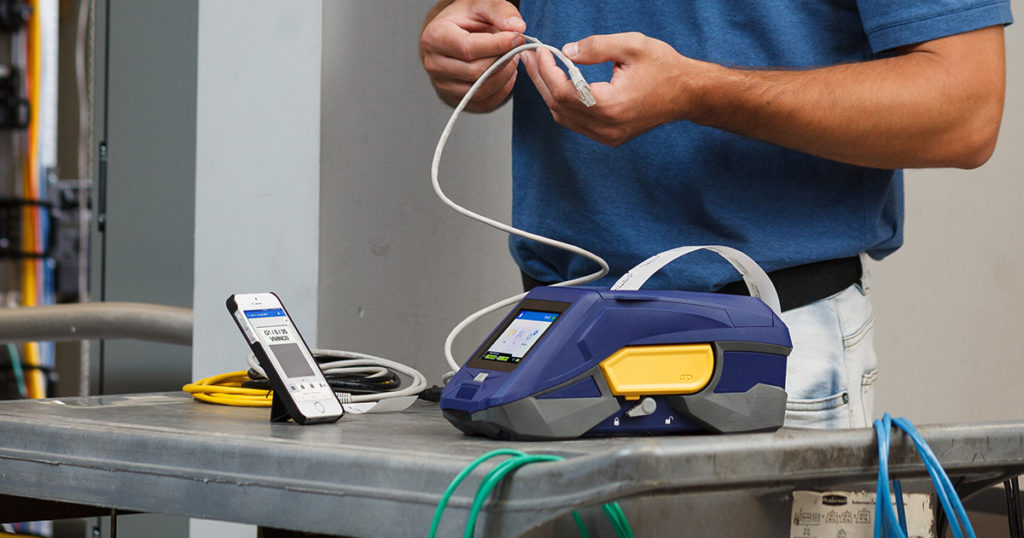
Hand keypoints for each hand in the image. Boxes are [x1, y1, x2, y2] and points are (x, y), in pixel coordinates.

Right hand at [420, 0, 526, 111]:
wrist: (457, 34)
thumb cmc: (467, 19)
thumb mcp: (482, 4)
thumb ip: (501, 11)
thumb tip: (517, 28)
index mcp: (435, 37)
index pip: (468, 49)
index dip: (497, 46)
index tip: (517, 38)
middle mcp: (434, 63)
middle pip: (475, 72)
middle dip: (502, 61)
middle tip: (516, 49)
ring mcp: (442, 84)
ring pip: (480, 90)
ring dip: (503, 77)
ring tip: (511, 60)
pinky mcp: (455, 99)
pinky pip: (483, 103)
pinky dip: (501, 91)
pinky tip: (506, 74)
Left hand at [522, 32, 709, 145]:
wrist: (688, 93)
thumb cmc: (665, 68)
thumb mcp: (632, 45)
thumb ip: (595, 47)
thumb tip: (566, 51)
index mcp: (611, 105)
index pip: (563, 91)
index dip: (546, 71)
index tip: (540, 52)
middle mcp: (607, 127)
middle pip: (558, 106)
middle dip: (541, 80)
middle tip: (531, 58)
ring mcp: (608, 136)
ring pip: (564, 117)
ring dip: (549, 93)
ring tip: (541, 69)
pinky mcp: (610, 137)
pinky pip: (576, 123)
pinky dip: (563, 104)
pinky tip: (559, 84)